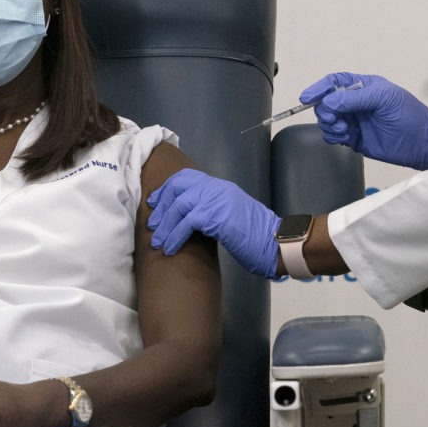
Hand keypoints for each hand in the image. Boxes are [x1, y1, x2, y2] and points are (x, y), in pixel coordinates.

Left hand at [148, 168, 279, 276]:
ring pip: (179, 205)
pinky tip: (170, 249)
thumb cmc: (256, 236)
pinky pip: (186, 222)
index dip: (167, 189)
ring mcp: (216, 200)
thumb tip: (191, 220)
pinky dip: (175, 236)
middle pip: (178, 186)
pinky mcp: (216, 216)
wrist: (275, 242)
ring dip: (165, 226)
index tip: (154, 203)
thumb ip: (212, 211)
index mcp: (220, 187)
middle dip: (161, 206)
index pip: (186, 177)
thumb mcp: (231, 216)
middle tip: (152, 225)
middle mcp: (216, 188)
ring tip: (157, 242)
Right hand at [300, 72, 427, 169]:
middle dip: (324, 110)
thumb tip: (328, 103)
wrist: (421, 144)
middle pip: (326, 102)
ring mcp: (353, 120)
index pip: (334, 82)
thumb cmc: (408, 115)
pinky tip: (344, 138)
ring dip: (329, 125)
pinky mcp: (353, 137)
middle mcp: (355, 102)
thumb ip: (354, 98)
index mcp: (363, 86)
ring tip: (343, 131)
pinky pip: (333, 135)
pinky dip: (332, 136)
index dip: (319, 88)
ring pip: (327, 119)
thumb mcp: (384, 99)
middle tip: (335, 120)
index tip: (306, 97)